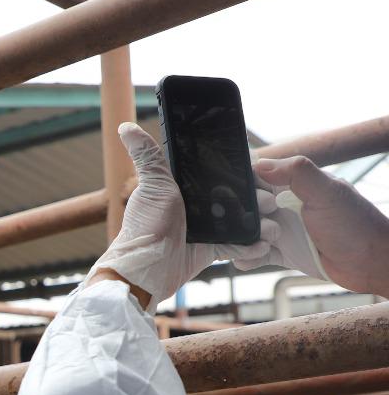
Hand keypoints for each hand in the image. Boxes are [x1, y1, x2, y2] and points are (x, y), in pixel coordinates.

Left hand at [89, 123, 269, 311]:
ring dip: (258, 221)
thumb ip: (147, 156)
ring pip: (241, 220)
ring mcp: (206, 229)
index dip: (242, 173)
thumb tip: (125, 126)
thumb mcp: (153, 185)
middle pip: (236, 197)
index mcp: (186, 188)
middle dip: (256, 198)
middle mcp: (198, 206)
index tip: (259, 171)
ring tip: (269, 221)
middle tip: (268, 200)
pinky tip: (263, 242)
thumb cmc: (146, 226)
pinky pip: (237, 245)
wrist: (146, 268)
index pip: (220, 174)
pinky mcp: (212, 249)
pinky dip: (250, 245)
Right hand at [237, 156, 388, 295]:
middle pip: (245, 207)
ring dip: (244, 241)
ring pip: (246, 231)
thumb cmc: (355, 225)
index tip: (259, 201)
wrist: (370, 263)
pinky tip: (252, 259)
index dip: (247, 188)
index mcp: (293, 184)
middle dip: (245, 219)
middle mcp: (284, 205)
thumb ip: (297, 173)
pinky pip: (253, 254)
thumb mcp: (328, 192)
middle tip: (271, 228)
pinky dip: (247, 257)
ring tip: (264, 246)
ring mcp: (281, 229)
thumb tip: (260, 164)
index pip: (256, 177)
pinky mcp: (281, 252)